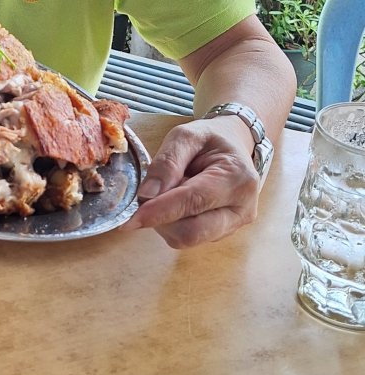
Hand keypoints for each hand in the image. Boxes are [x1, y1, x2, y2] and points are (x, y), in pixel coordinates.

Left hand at [125, 118, 259, 247]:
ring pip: (188, 238)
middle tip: (147, 195)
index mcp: (237, 178)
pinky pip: (190, 236)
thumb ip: (167, 162)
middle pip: (192, 232)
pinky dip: (174, 222)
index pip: (193, 202)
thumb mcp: (186, 135)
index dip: (160, 211)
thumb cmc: (210, 139)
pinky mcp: (223, 234)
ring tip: (170, 190)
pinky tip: (177, 201)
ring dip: (166, 220)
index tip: (133, 218)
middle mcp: (241, 209)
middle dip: (160, 219)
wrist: (234, 146)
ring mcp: (234, 226)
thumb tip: (147, 195)